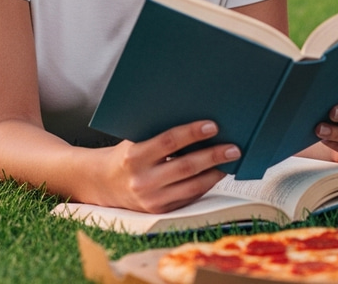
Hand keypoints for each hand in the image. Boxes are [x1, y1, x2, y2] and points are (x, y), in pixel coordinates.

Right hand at [97, 120, 239, 212]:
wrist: (103, 183)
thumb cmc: (124, 155)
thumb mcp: (134, 140)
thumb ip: (158, 134)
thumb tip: (194, 125)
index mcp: (134, 156)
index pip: (169, 142)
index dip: (192, 133)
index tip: (213, 126)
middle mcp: (143, 180)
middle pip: (186, 166)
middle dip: (213, 156)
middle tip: (233, 148)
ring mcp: (152, 200)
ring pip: (192, 186)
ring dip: (215, 173)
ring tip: (229, 161)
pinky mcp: (160, 211)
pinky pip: (189, 198)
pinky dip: (205, 185)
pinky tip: (215, 174)